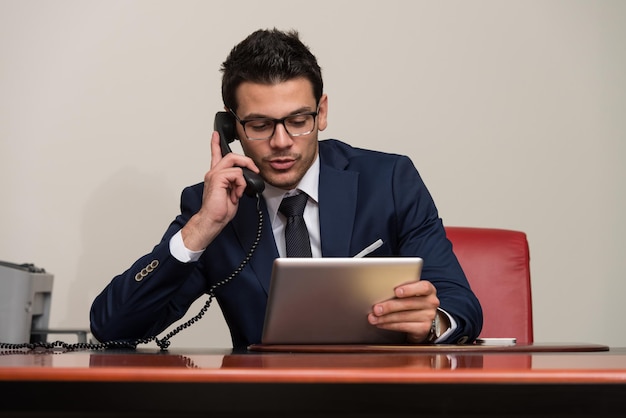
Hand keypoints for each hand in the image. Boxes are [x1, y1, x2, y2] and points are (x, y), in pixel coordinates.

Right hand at [181, 131, 260, 250]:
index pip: (215, 155)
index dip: (216, 144)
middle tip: (254, 170)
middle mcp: (214, 173)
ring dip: (243, 179)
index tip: (216, 134)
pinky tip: (236, 194)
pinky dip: (240, 185)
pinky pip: (236, 174)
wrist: (213, 220)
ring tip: (239, 191)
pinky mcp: (217, 178)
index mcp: (216, 176)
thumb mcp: (233, 193)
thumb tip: (246, 178)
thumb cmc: (220, 210)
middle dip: (246, 161)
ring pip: (235, 163)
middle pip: (231, 155)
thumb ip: (237, 182)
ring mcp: (214, 175)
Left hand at [367, 280, 441, 342]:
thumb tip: (378, 290)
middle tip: (376, 308)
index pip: (423, 287)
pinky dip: (389, 325)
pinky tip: (380, 323)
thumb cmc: (411, 300)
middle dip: (390, 306)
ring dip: (385, 318)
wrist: (422, 318)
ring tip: (373, 317)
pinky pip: (403, 327)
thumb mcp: (410, 291)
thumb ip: (400, 289)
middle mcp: (431, 302)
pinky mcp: (423, 328)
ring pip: (404, 316)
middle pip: (409, 303)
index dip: (410, 289)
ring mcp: (429, 316)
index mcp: (428, 289)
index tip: (396, 291)